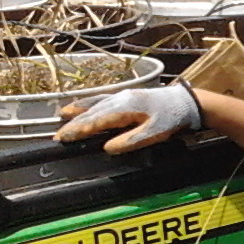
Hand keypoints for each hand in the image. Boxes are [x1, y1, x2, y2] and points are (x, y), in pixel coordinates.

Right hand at [56, 82, 201, 152]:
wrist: (186, 102)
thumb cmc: (171, 118)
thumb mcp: (153, 134)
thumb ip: (130, 141)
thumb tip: (107, 148)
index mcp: (125, 108)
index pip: (96, 121)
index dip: (78, 130)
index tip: (62, 138)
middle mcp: (120, 99)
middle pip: (91, 112)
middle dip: (73, 124)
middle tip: (57, 136)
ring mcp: (123, 95)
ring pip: (95, 103)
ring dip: (78, 111)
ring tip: (62, 116)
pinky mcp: (127, 96)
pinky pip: (102, 98)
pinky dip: (89, 102)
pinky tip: (83, 106)